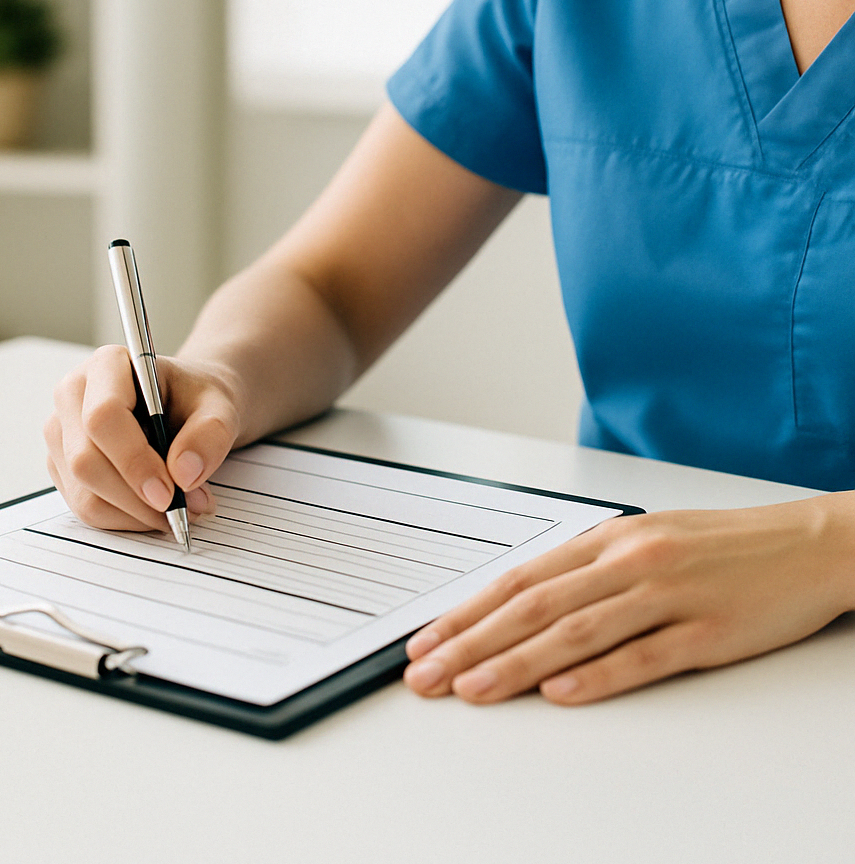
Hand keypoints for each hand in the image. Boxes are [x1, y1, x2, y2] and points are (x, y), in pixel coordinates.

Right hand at [44, 345, 242, 531]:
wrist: (189, 407)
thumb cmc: (198, 399)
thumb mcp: (221, 407)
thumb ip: (210, 434)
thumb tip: (184, 474)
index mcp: (107, 365)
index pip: (103, 417)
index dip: (134, 461)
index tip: (169, 493)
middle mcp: (73, 395)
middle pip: (87, 461)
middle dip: (139, 498)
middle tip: (187, 509)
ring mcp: (62, 433)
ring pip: (84, 493)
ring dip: (136, 514)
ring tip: (181, 508)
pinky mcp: (64, 466)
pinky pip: (87, 508)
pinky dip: (126, 519)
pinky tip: (157, 509)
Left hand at [403, 495, 854, 704]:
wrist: (807, 544)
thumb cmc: (719, 545)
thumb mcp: (643, 540)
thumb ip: (586, 571)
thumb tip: (523, 605)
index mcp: (608, 539)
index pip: (520, 578)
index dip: (467, 611)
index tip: (427, 640)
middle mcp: (628, 562)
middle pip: (534, 606)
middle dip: (471, 642)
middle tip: (426, 675)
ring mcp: (666, 596)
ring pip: (575, 632)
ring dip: (516, 665)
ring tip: (471, 690)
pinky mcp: (706, 633)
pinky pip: (641, 657)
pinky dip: (595, 677)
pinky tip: (557, 695)